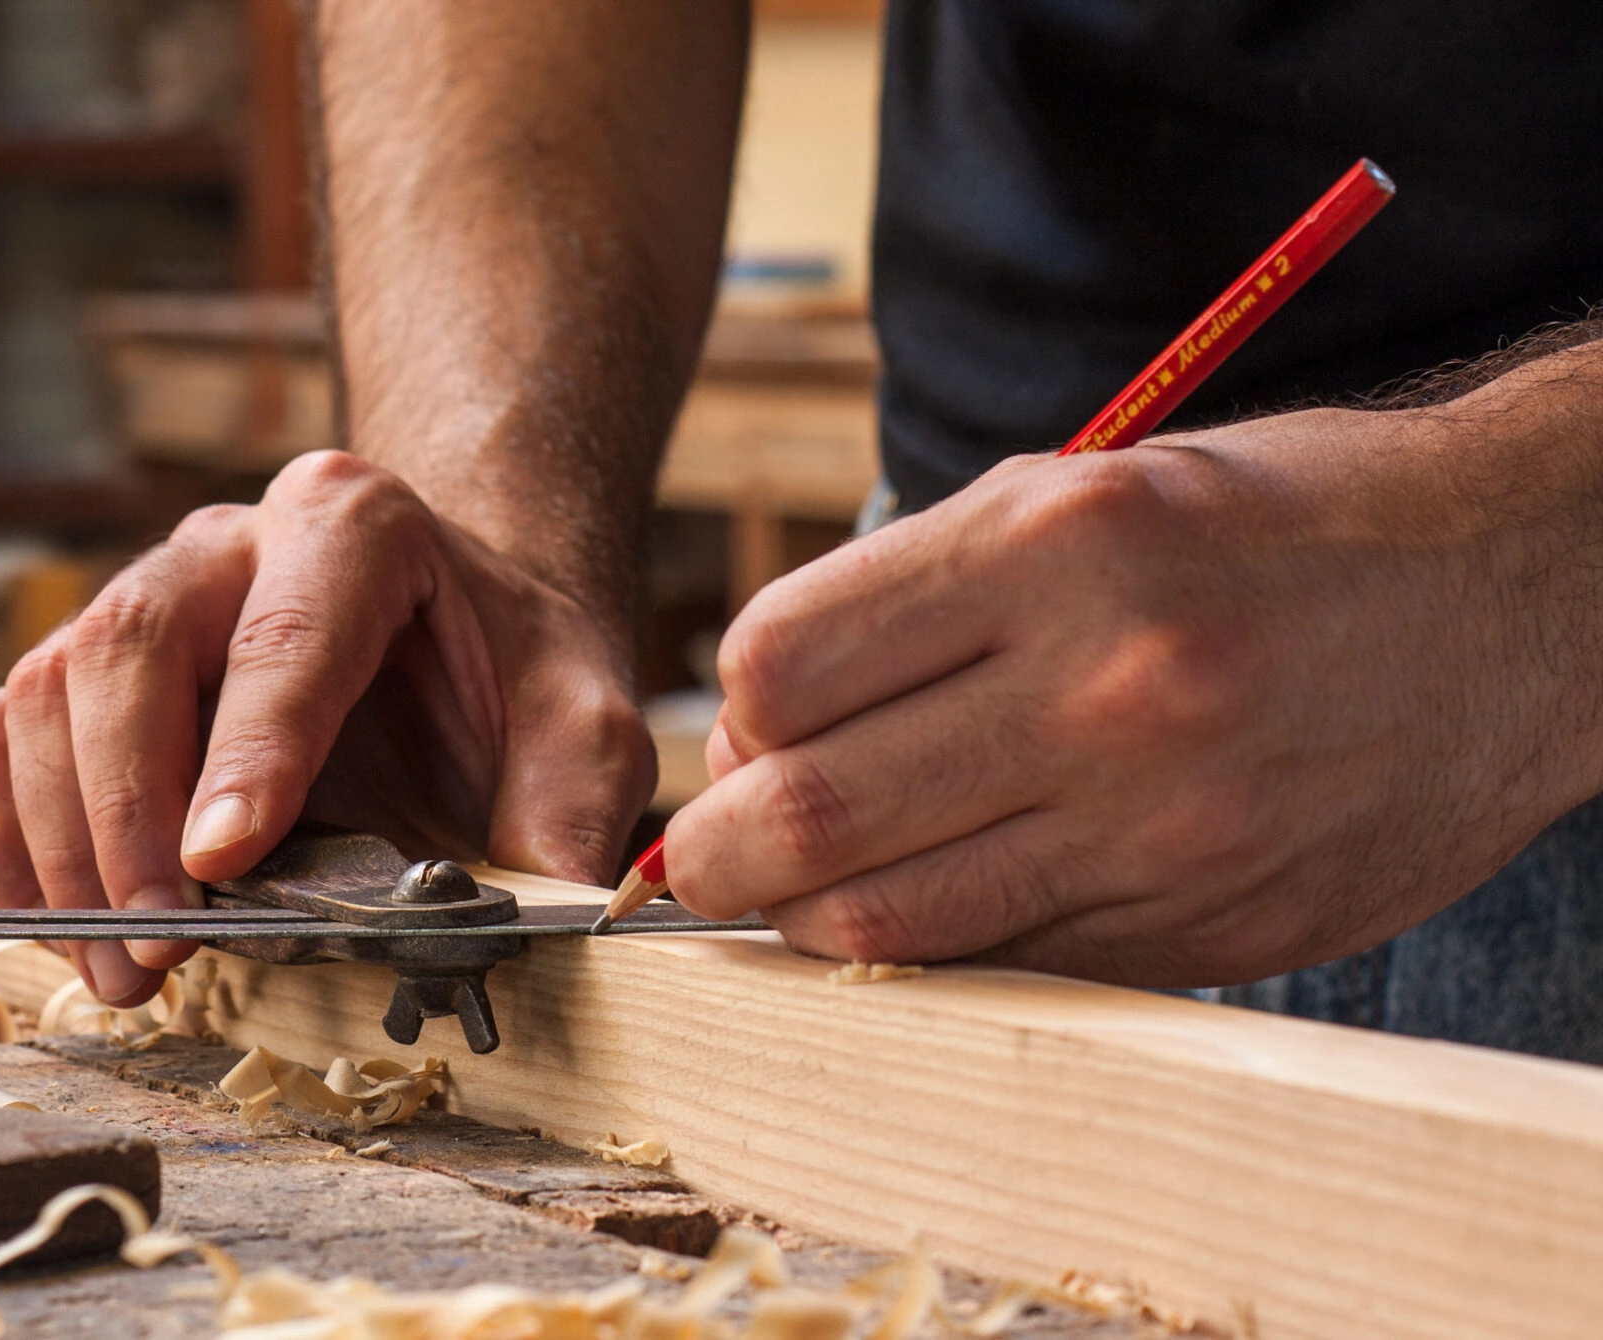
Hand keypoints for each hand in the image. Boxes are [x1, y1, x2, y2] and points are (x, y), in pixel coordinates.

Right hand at [0, 452, 653, 1005]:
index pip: (284, 636)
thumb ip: (573, 804)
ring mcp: (136, 596)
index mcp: (353, 525)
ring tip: (120, 969)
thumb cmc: (509, 666)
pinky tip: (51, 922)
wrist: (456, 617)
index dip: (246, 753)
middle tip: (156, 946)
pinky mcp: (80, 665)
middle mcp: (226, 543)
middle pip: (125, 654)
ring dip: (58, 847)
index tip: (219, 862)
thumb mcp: (587, 719)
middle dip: (126, 817)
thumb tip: (541, 908)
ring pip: (42, 695)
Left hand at [665, 406, 1602, 985]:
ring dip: (808, 915)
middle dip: (717, 851)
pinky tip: (936, 901)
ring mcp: (1164, 822)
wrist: (1512, 596)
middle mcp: (1108, 686)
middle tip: (709, 852)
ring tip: (807, 884)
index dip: (733, 712)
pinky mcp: (1208, 922)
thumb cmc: (1267, 525)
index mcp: (1059, 542)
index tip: (746, 728)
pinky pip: (1006, 963)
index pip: (783, 663)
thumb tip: (758, 728)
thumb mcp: (1084, 490)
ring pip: (889, 922)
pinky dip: (935, 947)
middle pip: (809, 814)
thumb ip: (917, 598)